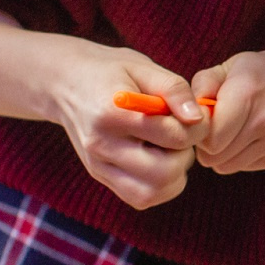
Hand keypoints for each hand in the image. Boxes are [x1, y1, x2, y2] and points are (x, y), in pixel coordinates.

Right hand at [49, 43, 208, 208]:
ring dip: (173, 176)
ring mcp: (98, 165)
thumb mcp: (143, 67)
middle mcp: (101, 145)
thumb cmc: (110, 71)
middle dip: (184, 155)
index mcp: (112, 113)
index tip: (195, 115)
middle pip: (163, 172)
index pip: (172, 136)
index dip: (197, 127)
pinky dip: (159, 186)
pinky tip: (158, 161)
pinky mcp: (100, 176)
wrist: (66, 82)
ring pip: (151, 193)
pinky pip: (139, 198)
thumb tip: (198, 118)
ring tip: (169, 150)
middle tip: (181, 135)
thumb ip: (174, 89)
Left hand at [191, 39, 264, 173]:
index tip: (203, 121)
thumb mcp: (232, 66)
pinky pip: (245, 167)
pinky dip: (240, 156)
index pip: (210, 137)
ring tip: (230, 132)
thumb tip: (187, 117)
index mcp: (248, 92)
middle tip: (213, 128)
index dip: (198, 132)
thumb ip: (202, 85)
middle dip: (206, 145)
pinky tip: (249, 136)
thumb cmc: (264, 72)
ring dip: (221, 153)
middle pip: (214, 155)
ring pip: (227, 166)